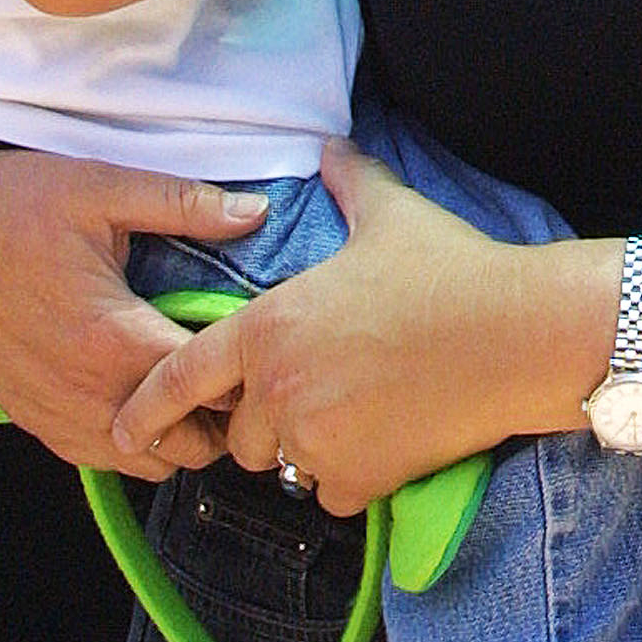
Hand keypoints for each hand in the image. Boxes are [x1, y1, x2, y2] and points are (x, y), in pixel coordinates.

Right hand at [0, 0, 265, 477]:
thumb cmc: (7, 204)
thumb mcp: (100, 187)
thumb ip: (183, 204)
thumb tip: (256, 214)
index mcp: (114, 341)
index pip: (210, 390)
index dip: (247, 372)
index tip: (263, 343)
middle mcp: (88, 395)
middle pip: (192, 446)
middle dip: (224, 412)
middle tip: (236, 364)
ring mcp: (57, 415)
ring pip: (150, 466)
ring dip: (181, 434)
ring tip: (192, 380)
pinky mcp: (34, 421)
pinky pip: (103, 461)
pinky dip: (135, 443)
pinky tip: (141, 392)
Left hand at [112, 134, 524, 512]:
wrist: (518, 333)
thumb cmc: (451, 270)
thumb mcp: (390, 214)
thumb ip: (347, 181)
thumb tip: (329, 148)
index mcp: (269, 327)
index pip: (182, 375)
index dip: (147, 404)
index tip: (124, 426)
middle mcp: (280, 388)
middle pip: (239, 434)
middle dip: (265, 422)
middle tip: (312, 397)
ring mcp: (318, 438)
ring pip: (285, 467)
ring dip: (306, 452)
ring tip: (352, 418)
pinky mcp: (362, 476)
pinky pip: (333, 494)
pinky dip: (351, 478)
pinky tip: (385, 446)